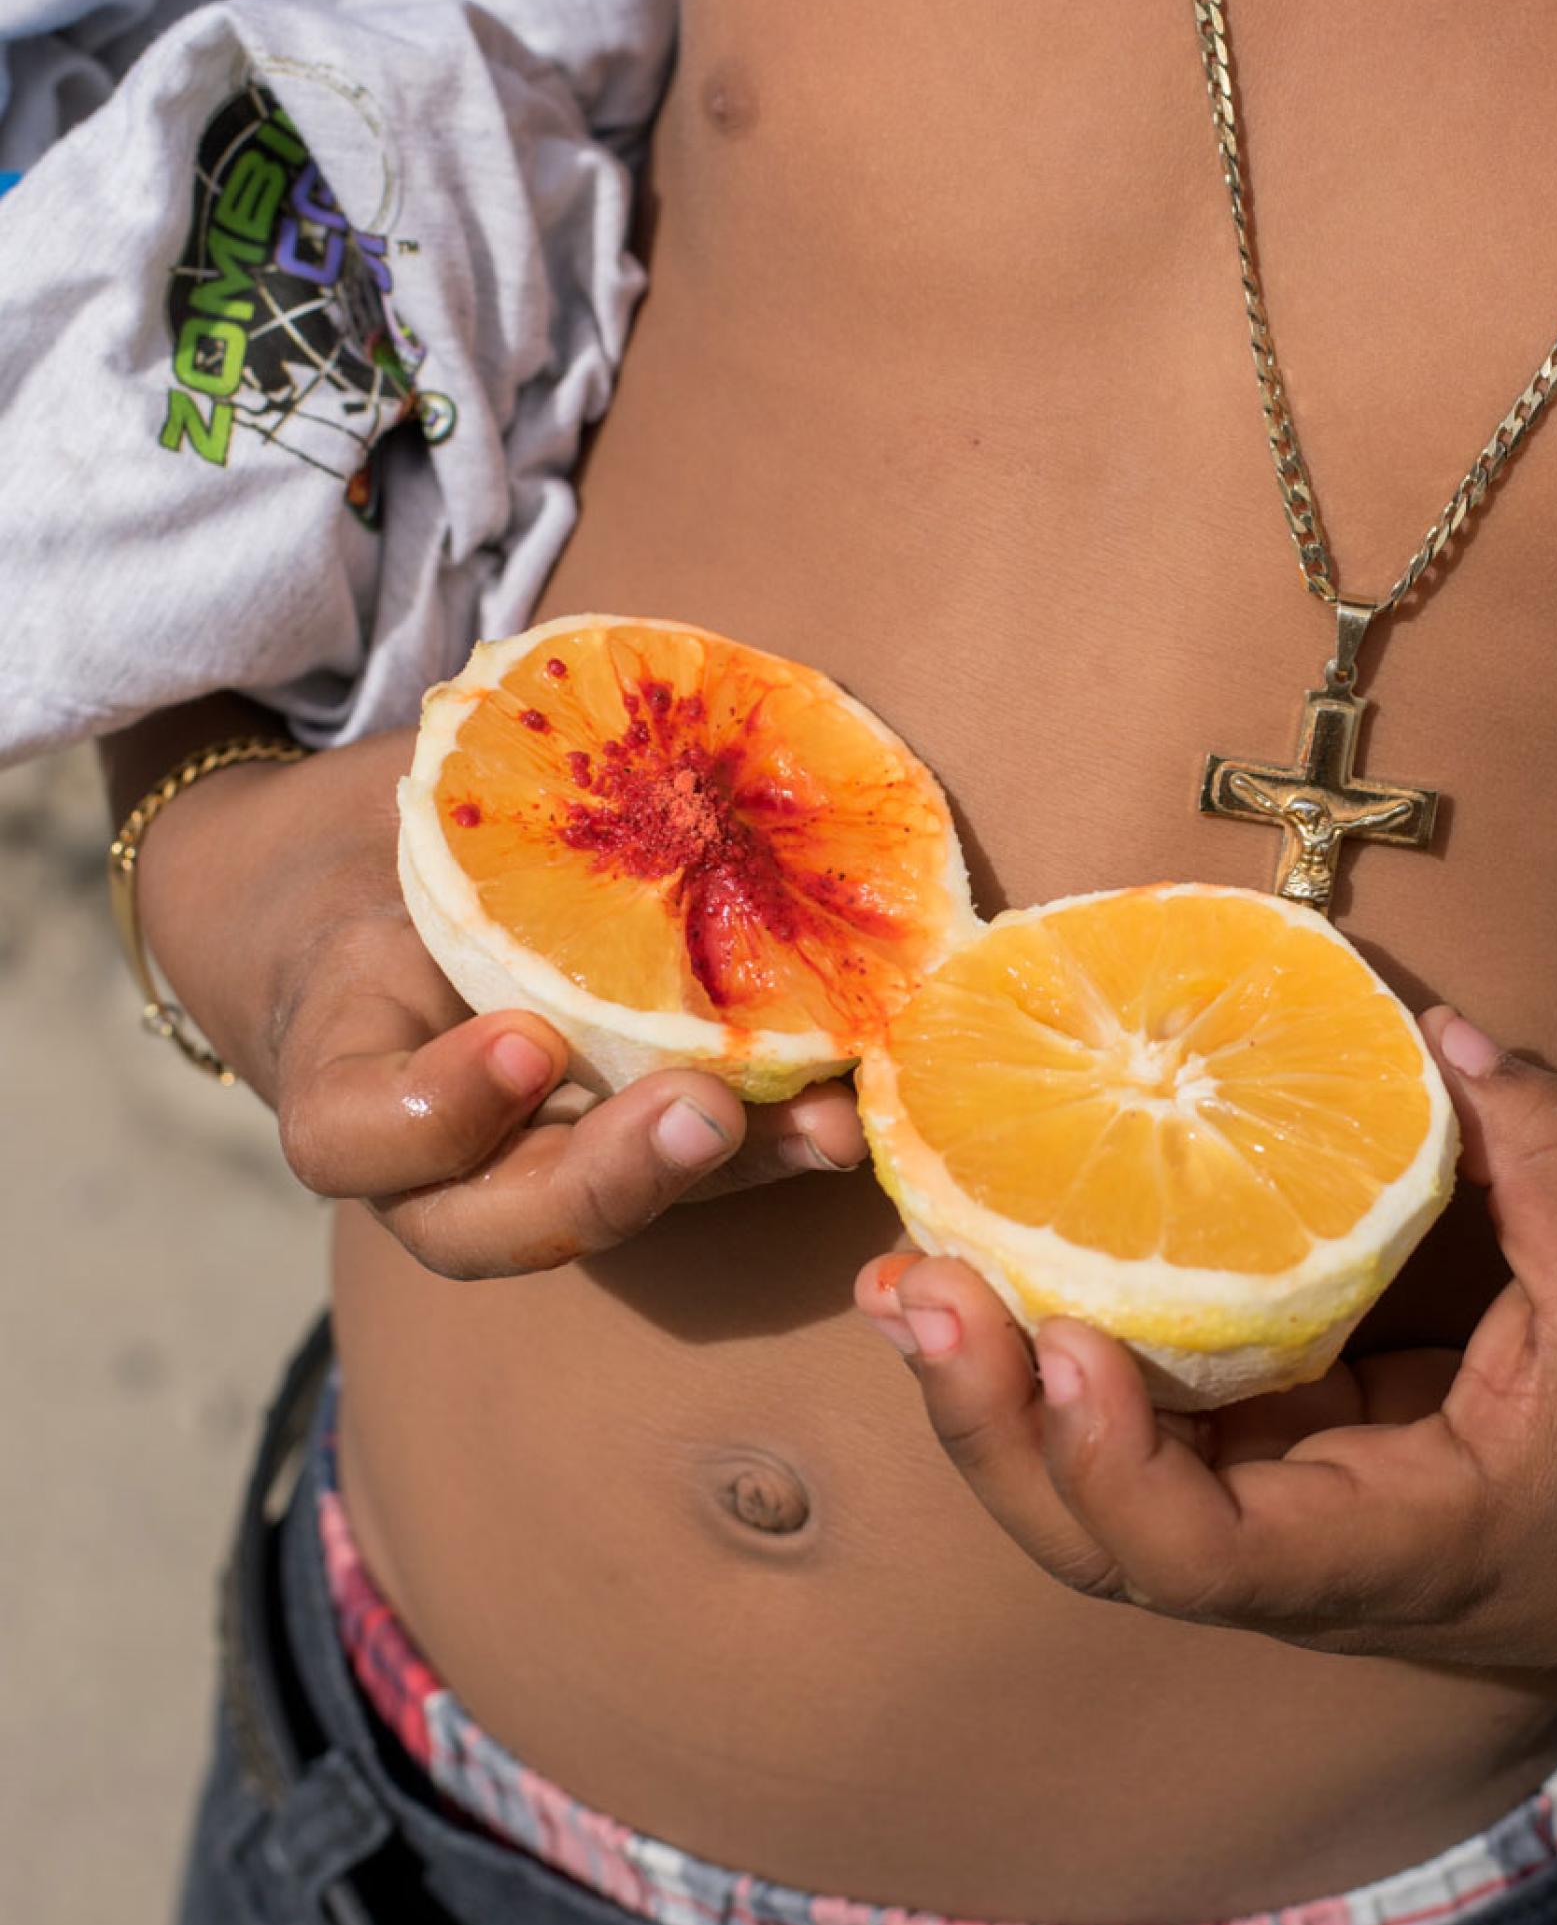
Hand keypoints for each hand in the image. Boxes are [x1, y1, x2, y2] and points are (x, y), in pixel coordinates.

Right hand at [135, 728, 865, 1276]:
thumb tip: (634, 695)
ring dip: (727, 1181)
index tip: (528, 1043)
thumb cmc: (379, 838)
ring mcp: (518, 1166)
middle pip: (486, 1230)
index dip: (435, 1111)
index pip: (349, 1131)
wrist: (349, 903)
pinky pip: (681, 1179)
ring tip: (824, 1124)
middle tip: (703, 1112)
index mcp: (342, 1054)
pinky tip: (847, 1103)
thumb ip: (478, 779)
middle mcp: (424, 1152)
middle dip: (606, 1184)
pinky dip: (769, 1146)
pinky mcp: (607, 1154)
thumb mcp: (400, 801)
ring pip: (603, 1225)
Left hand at [856, 1012, 1556, 1669]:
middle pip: (1090, 1541)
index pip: (1205, 1558)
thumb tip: (1437, 1030)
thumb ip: (1551, 1153)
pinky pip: (1121, 1439)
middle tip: (920, 1285)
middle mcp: (1288, 1558)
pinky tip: (976, 1279)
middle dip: (988, 1424)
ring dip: (984, 1398)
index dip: (1113, 1470)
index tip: (1073, 1352)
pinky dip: (1041, 1370)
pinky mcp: (1252, 1469)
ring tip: (911, 1273)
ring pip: (1079, 1501)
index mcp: (1380, 1544)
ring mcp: (1259, 1523)